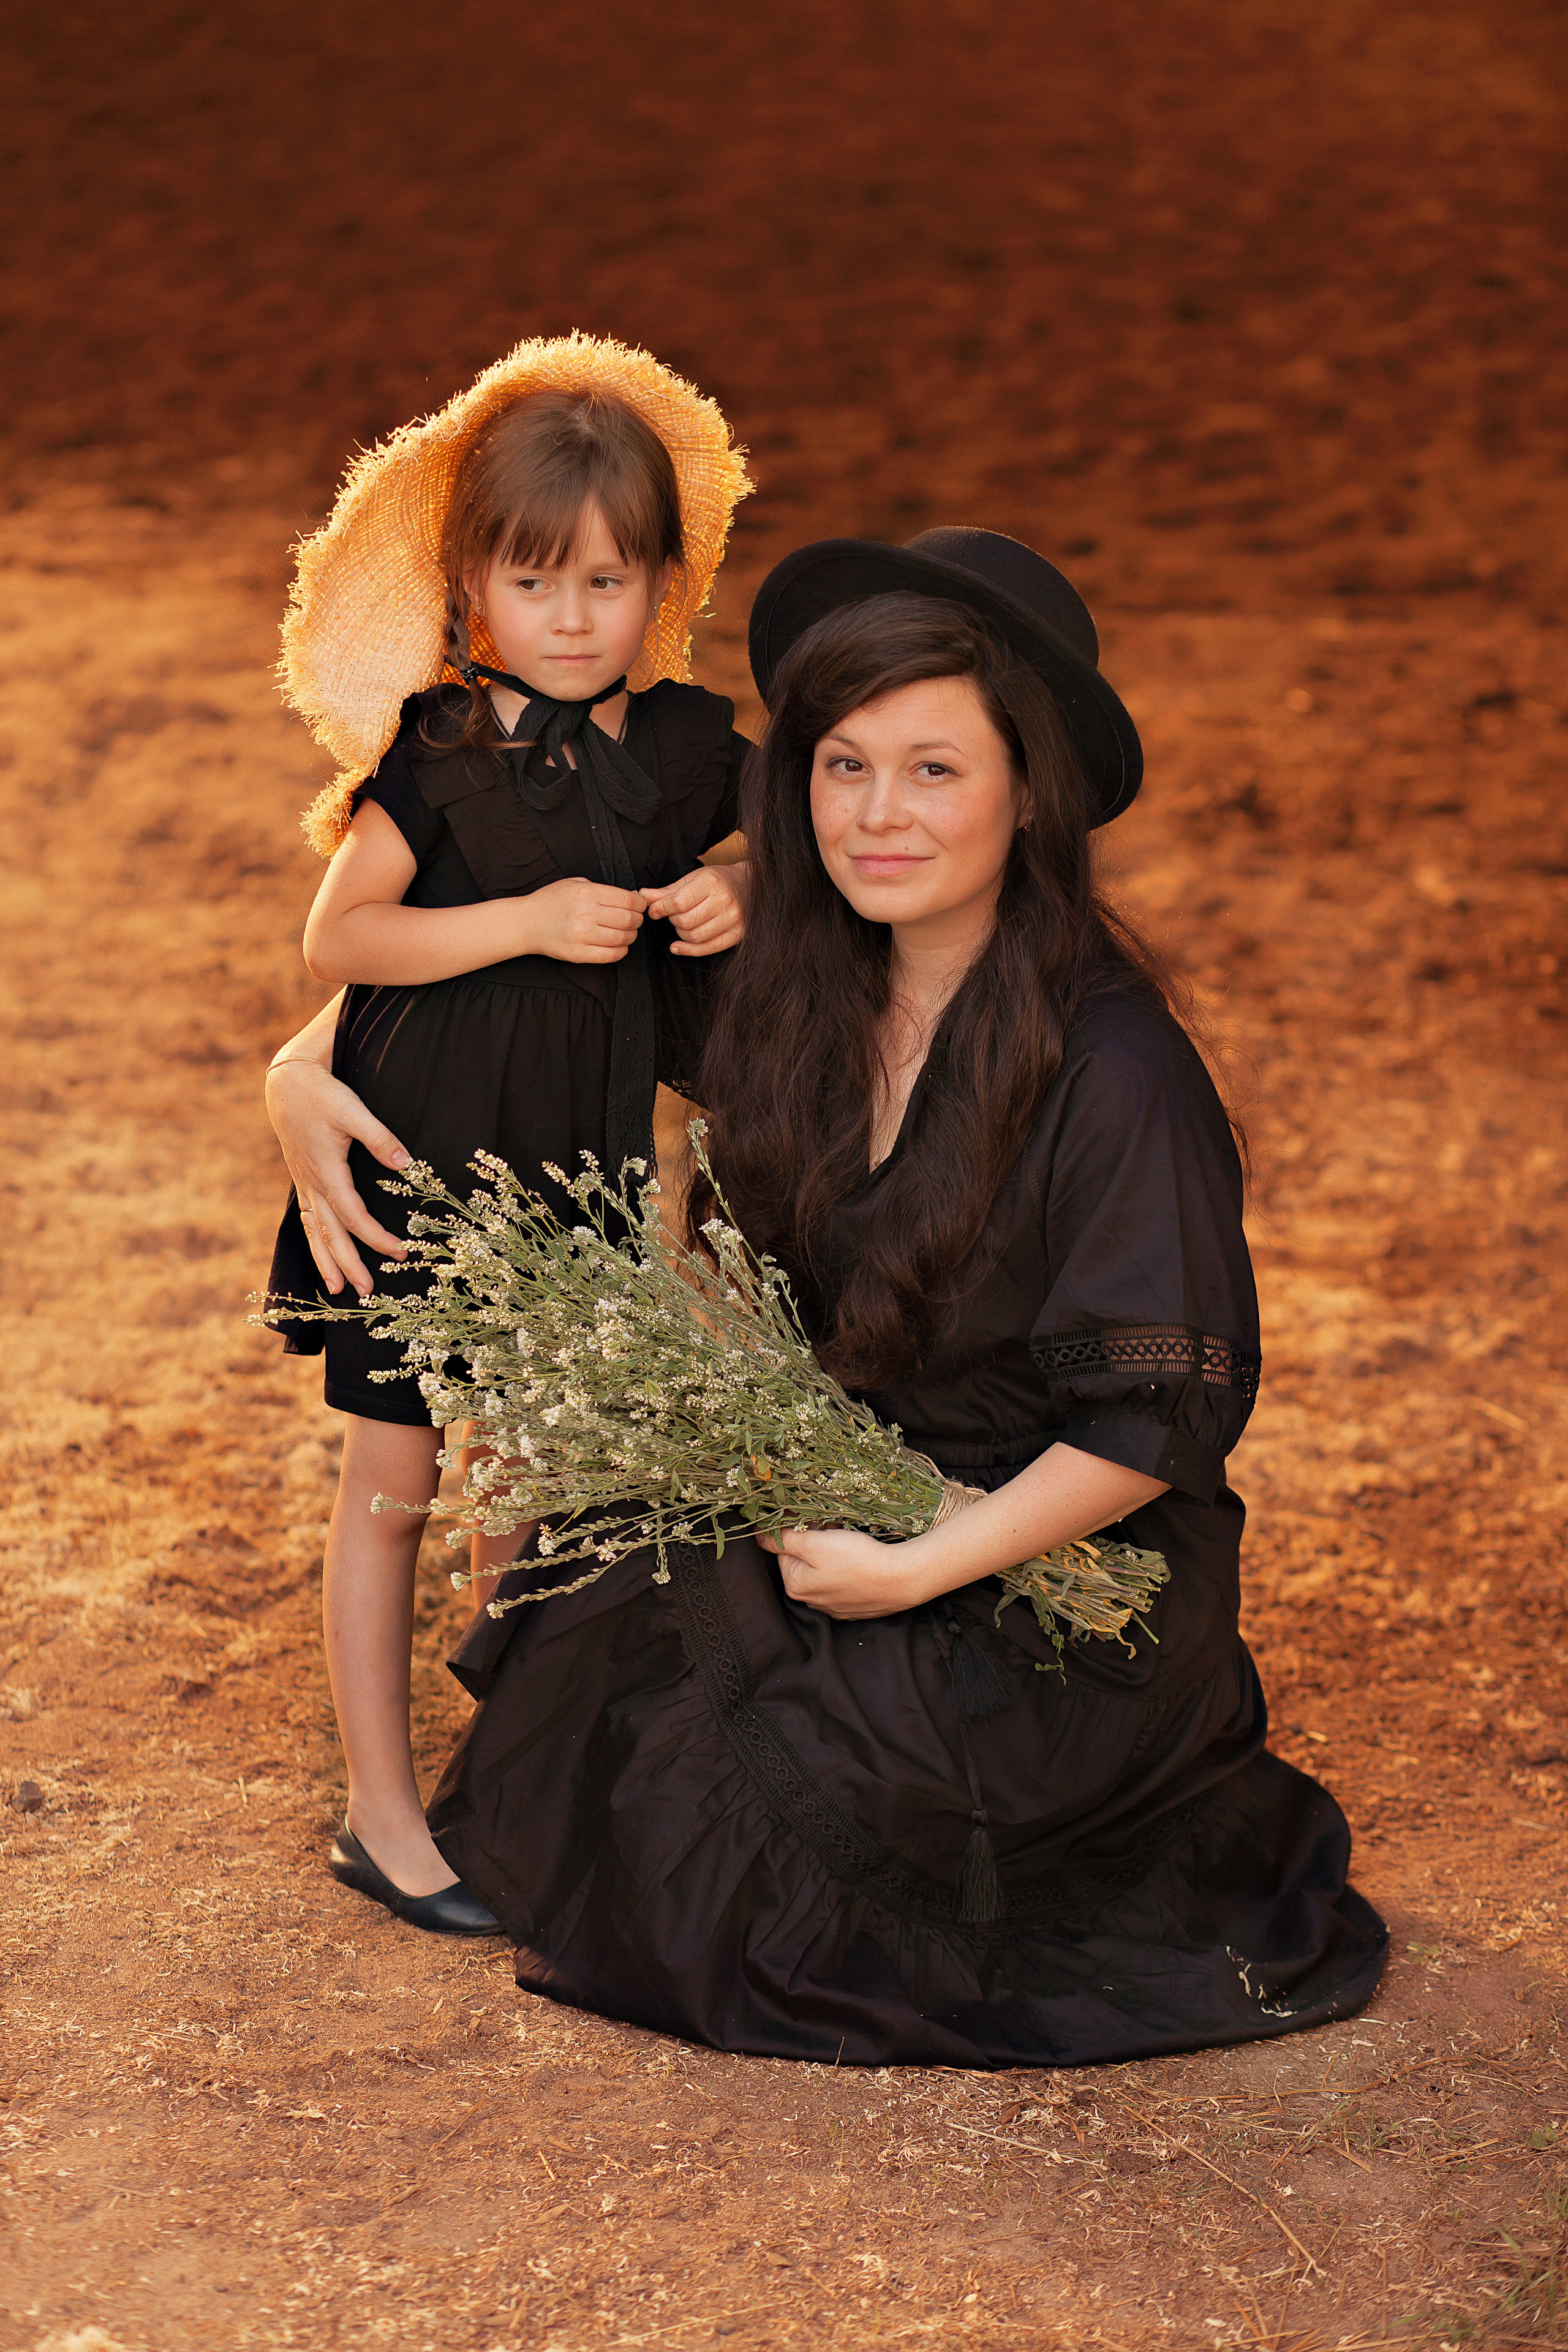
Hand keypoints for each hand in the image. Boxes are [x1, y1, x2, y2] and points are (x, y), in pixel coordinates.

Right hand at [266, 1056, 410, 1297]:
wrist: (287, 1082)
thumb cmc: (322, 1094)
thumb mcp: (354, 1111)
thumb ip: (380, 1138)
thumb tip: (406, 1165)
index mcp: (327, 1172)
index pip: (354, 1217)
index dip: (377, 1238)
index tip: (400, 1252)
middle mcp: (312, 1184)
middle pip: (331, 1234)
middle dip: (348, 1265)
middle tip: (366, 1292)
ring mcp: (304, 1183)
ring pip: (314, 1231)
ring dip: (325, 1261)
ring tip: (335, 1289)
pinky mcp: (302, 1178)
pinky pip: (307, 1218)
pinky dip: (314, 1240)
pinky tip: (321, 1252)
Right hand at [523, 877, 644, 963]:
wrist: (526, 923)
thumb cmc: (550, 902)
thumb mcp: (574, 884)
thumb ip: (602, 889)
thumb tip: (631, 896)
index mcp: (586, 894)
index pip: (627, 900)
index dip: (640, 903)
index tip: (640, 904)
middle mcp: (585, 914)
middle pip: (629, 919)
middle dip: (637, 919)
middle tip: (634, 918)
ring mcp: (582, 936)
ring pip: (623, 938)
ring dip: (630, 935)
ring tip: (625, 931)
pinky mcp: (579, 954)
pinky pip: (611, 955)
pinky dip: (621, 950)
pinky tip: (617, 944)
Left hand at [641, 863, 747, 956]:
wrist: (750, 885)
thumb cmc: (717, 881)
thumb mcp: (692, 879)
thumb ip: (667, 891)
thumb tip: (642, 896)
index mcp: (711, 881)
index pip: (678, 903)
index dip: (661, 909)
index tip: (654, 911)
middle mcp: (725, 900)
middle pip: (685, 921)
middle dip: (673, 920)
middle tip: (675, 914)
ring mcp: (734, 919)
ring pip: (694, 936)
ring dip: (681, 933)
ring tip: (684, 924)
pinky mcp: (739, 934)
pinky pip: (707, 948)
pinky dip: (688, 950)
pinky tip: (677, 947)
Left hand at [756, 1525, 939, 1619]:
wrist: (901, 1579)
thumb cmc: (857, 1559)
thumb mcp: (815, 1543)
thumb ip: (784, 1539)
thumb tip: (757, 1536)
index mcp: (796, 1586)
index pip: (784, 1550)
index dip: (799, 1530)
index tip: (817, 1523)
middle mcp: (811, 1601)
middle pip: (804, 1561)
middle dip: (816, 1542)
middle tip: (835, 1530)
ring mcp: (834, 1607)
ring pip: (824, 1571)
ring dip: (832, 1554)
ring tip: (850, 1543)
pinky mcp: (855, 1606)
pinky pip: (843, 1581)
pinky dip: (848, 1568)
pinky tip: (861, 1559)